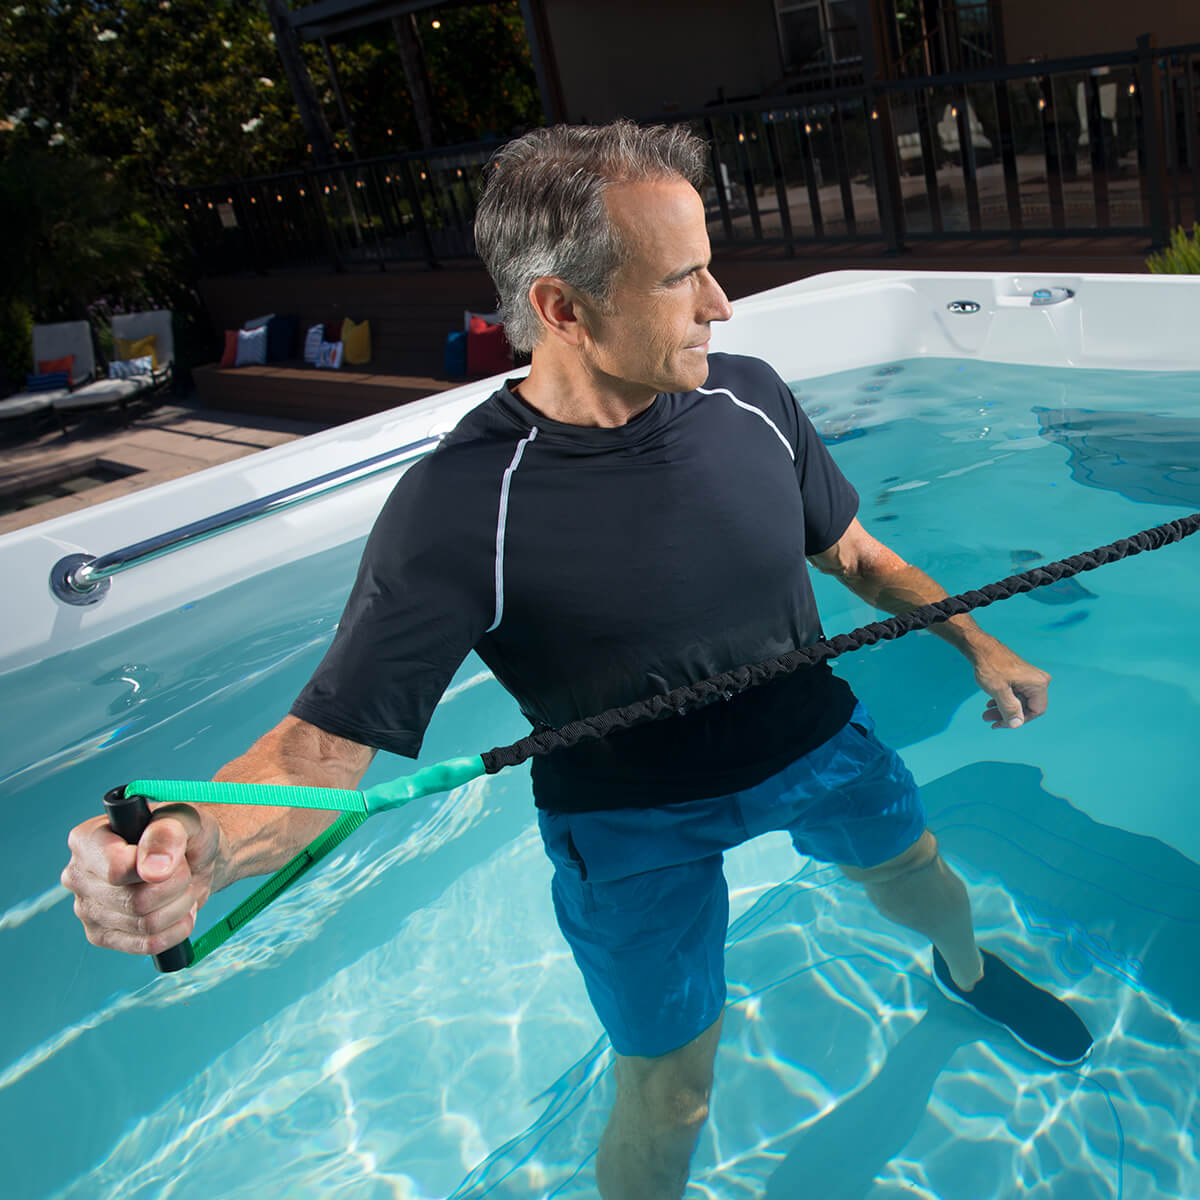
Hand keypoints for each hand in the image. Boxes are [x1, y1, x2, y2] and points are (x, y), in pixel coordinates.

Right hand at [62, 803, 220, 956]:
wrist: (194, 856)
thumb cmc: (184, 831)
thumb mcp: (183, 818)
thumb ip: (166, 834)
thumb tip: (152, 871)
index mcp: (87, 839)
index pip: (117, 869)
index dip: (158, 868)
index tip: (178, 857)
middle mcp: (78, 875)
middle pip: (136, 901)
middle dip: (177, 886)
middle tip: (186, 870)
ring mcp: (87, 909)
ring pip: (145, 924)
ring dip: (180, 906)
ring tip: (184, 888)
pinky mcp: (102, 936)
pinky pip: (147, 945)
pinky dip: (177, 929)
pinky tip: (182, 911)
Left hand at [973, 640, 1050, 729]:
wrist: (981, 647)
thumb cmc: (990, 666)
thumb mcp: (998, 691)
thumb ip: (1009, 708)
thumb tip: (1016, 724)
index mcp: (1038, 684)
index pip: (1035, 711)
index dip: (1018, 720)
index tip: (1000, 723)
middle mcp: (1038, 680)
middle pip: (1026, 706)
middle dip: (1006, 715)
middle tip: (987, 719)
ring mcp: (1030, 678)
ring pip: (1019, 701)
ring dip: (1003, 709)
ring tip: (986, 714)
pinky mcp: (1021, 676)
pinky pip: (1016, 693)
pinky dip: (1004, 700)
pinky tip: (990, 704)